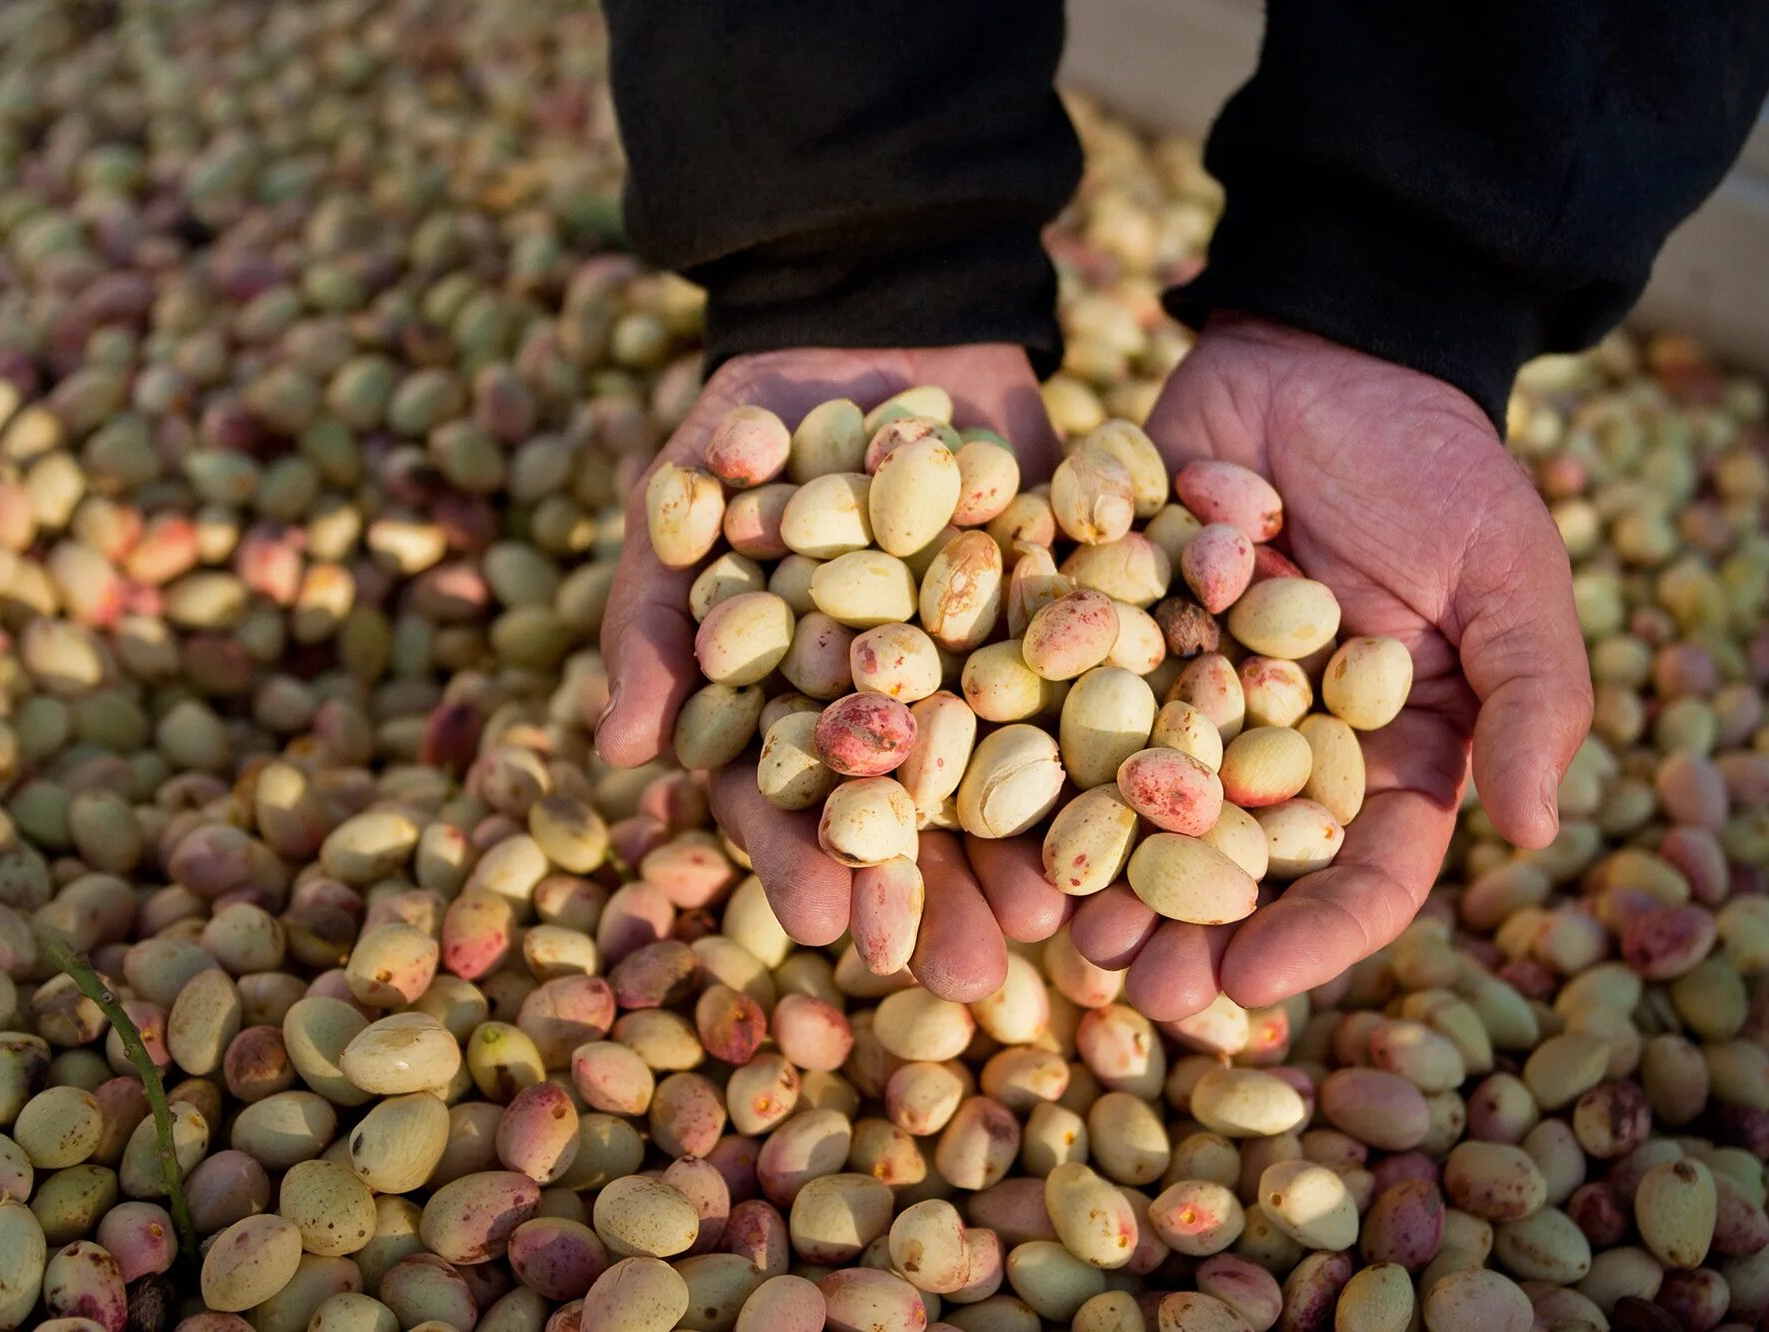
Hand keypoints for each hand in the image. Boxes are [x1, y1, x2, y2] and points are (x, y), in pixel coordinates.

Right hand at [597, 345, 1071, 1000]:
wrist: (884, 323)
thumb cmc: (757, 421)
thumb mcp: (688, 500)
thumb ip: (654, 616)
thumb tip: (618, 752)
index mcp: (787, 705)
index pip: (787, 800)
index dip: (805, 864)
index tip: (831, 930)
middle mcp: (888, 710)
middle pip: (907, 820)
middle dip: (934, 902)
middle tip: (968, 984)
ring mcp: (980, 674)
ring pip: (1003, 781)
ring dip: (1029, 860)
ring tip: (1063, 936)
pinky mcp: (1062, 626)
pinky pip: (1092, 695)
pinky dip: (1116, 749)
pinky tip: (1150, 812)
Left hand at [1072, 315, 1591, 1019]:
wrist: (1324, 348)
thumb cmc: (1438, 462)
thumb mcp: (1511, 570)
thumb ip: (1530, 695)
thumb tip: (1535, 834)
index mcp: (1383, 753)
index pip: (1361, 873)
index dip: (1314, 939)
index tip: (1251, 984)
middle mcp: (1276, 743)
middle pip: (1234, 860)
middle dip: (1183, 927)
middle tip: (1128, 983)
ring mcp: (1186, 689)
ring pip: (1140, 803)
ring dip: (1099, 867)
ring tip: (1053, 923)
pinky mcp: (1112, 629)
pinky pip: (1070, 700)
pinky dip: (1033, 753)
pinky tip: (989, 801)